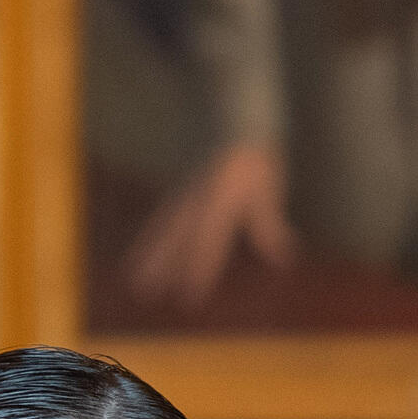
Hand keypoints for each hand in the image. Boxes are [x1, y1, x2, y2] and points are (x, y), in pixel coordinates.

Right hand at [125, 141, 296, 310]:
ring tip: (135, 281)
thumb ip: (269, 224)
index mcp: (220, 198)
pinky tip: (140, 257)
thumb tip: (282, 258)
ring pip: (162, 231)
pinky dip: (148, 241)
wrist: (235, 123)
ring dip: (148, 257)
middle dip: (162, 268)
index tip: (190, 295)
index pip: (208, 240)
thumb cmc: (256, 159)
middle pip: (175, 238)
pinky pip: (160, 222)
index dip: (199, 268)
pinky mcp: (178, 195)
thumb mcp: (267, 189)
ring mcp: (183, 196)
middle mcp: (195, 199)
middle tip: (145, 292)